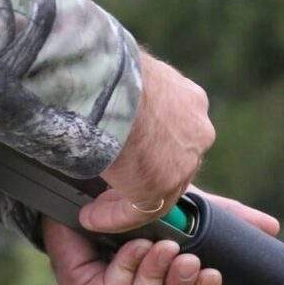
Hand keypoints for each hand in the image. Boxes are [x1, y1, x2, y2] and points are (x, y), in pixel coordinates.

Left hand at [44, 192, 278, 284]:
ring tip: (162, 247)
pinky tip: (134, 245)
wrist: (79, 184)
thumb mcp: (179, 207)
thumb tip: (269, 227)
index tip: (214, 273)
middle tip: (189, 260)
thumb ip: (220, 219)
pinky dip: (128, 267)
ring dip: (155, 278)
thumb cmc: (128, 200)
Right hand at [81, 53, 215, 232]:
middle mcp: (195, 128)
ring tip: (93, 210)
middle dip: (139, 178)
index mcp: (187, 98)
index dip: (147, 150)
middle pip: (171, 164)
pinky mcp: (162, 184)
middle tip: (107, 192)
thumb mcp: (121, 73)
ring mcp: (184, 159)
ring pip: (157, 190)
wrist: (103, 79)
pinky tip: (88, 218)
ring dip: (124, 202)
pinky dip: (113, 217)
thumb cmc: (100, 66)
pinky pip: (141, 210)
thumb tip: (92, 93)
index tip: (123, 158)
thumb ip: (121, 90)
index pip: (173, 133)